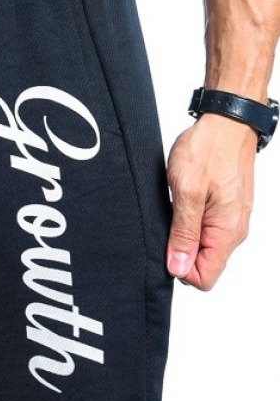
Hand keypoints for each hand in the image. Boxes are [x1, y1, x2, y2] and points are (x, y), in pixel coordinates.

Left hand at [166, 113, 256, 290]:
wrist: (227, 122)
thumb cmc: (209, 149)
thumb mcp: (187, 192)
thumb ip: (183, 233)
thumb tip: (178, 268)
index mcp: (227, 232)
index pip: (204, 278)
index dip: (180, 268)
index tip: (167, 244)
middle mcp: (233, 231)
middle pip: (202, 265)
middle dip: (179, 251)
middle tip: (168, 220)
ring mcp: (229, 221)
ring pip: (201, 247)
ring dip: (182, 234)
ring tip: (175, 207)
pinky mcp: (223, 210)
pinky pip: (203, 230)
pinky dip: (188, 222)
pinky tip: (181, 202)